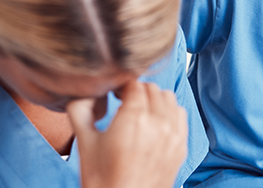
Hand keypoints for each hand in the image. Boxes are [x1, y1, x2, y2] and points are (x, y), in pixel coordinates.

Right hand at [67, 81, 187, 187]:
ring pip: (168, 98)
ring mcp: (173, 134)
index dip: (122, 86)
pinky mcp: (181, 146)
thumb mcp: (83, 143)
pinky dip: (169, 112)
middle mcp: (158, 123)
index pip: (134, 84)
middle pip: (152, 88)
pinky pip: (180, 114)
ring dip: (154, 99)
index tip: (114, 94)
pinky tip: (156, 122)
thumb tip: (87, 93)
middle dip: (137, 91)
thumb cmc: (102, 181)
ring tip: (141, 112)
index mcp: (134, 118)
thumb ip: (80, 110)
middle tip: (124, 102)